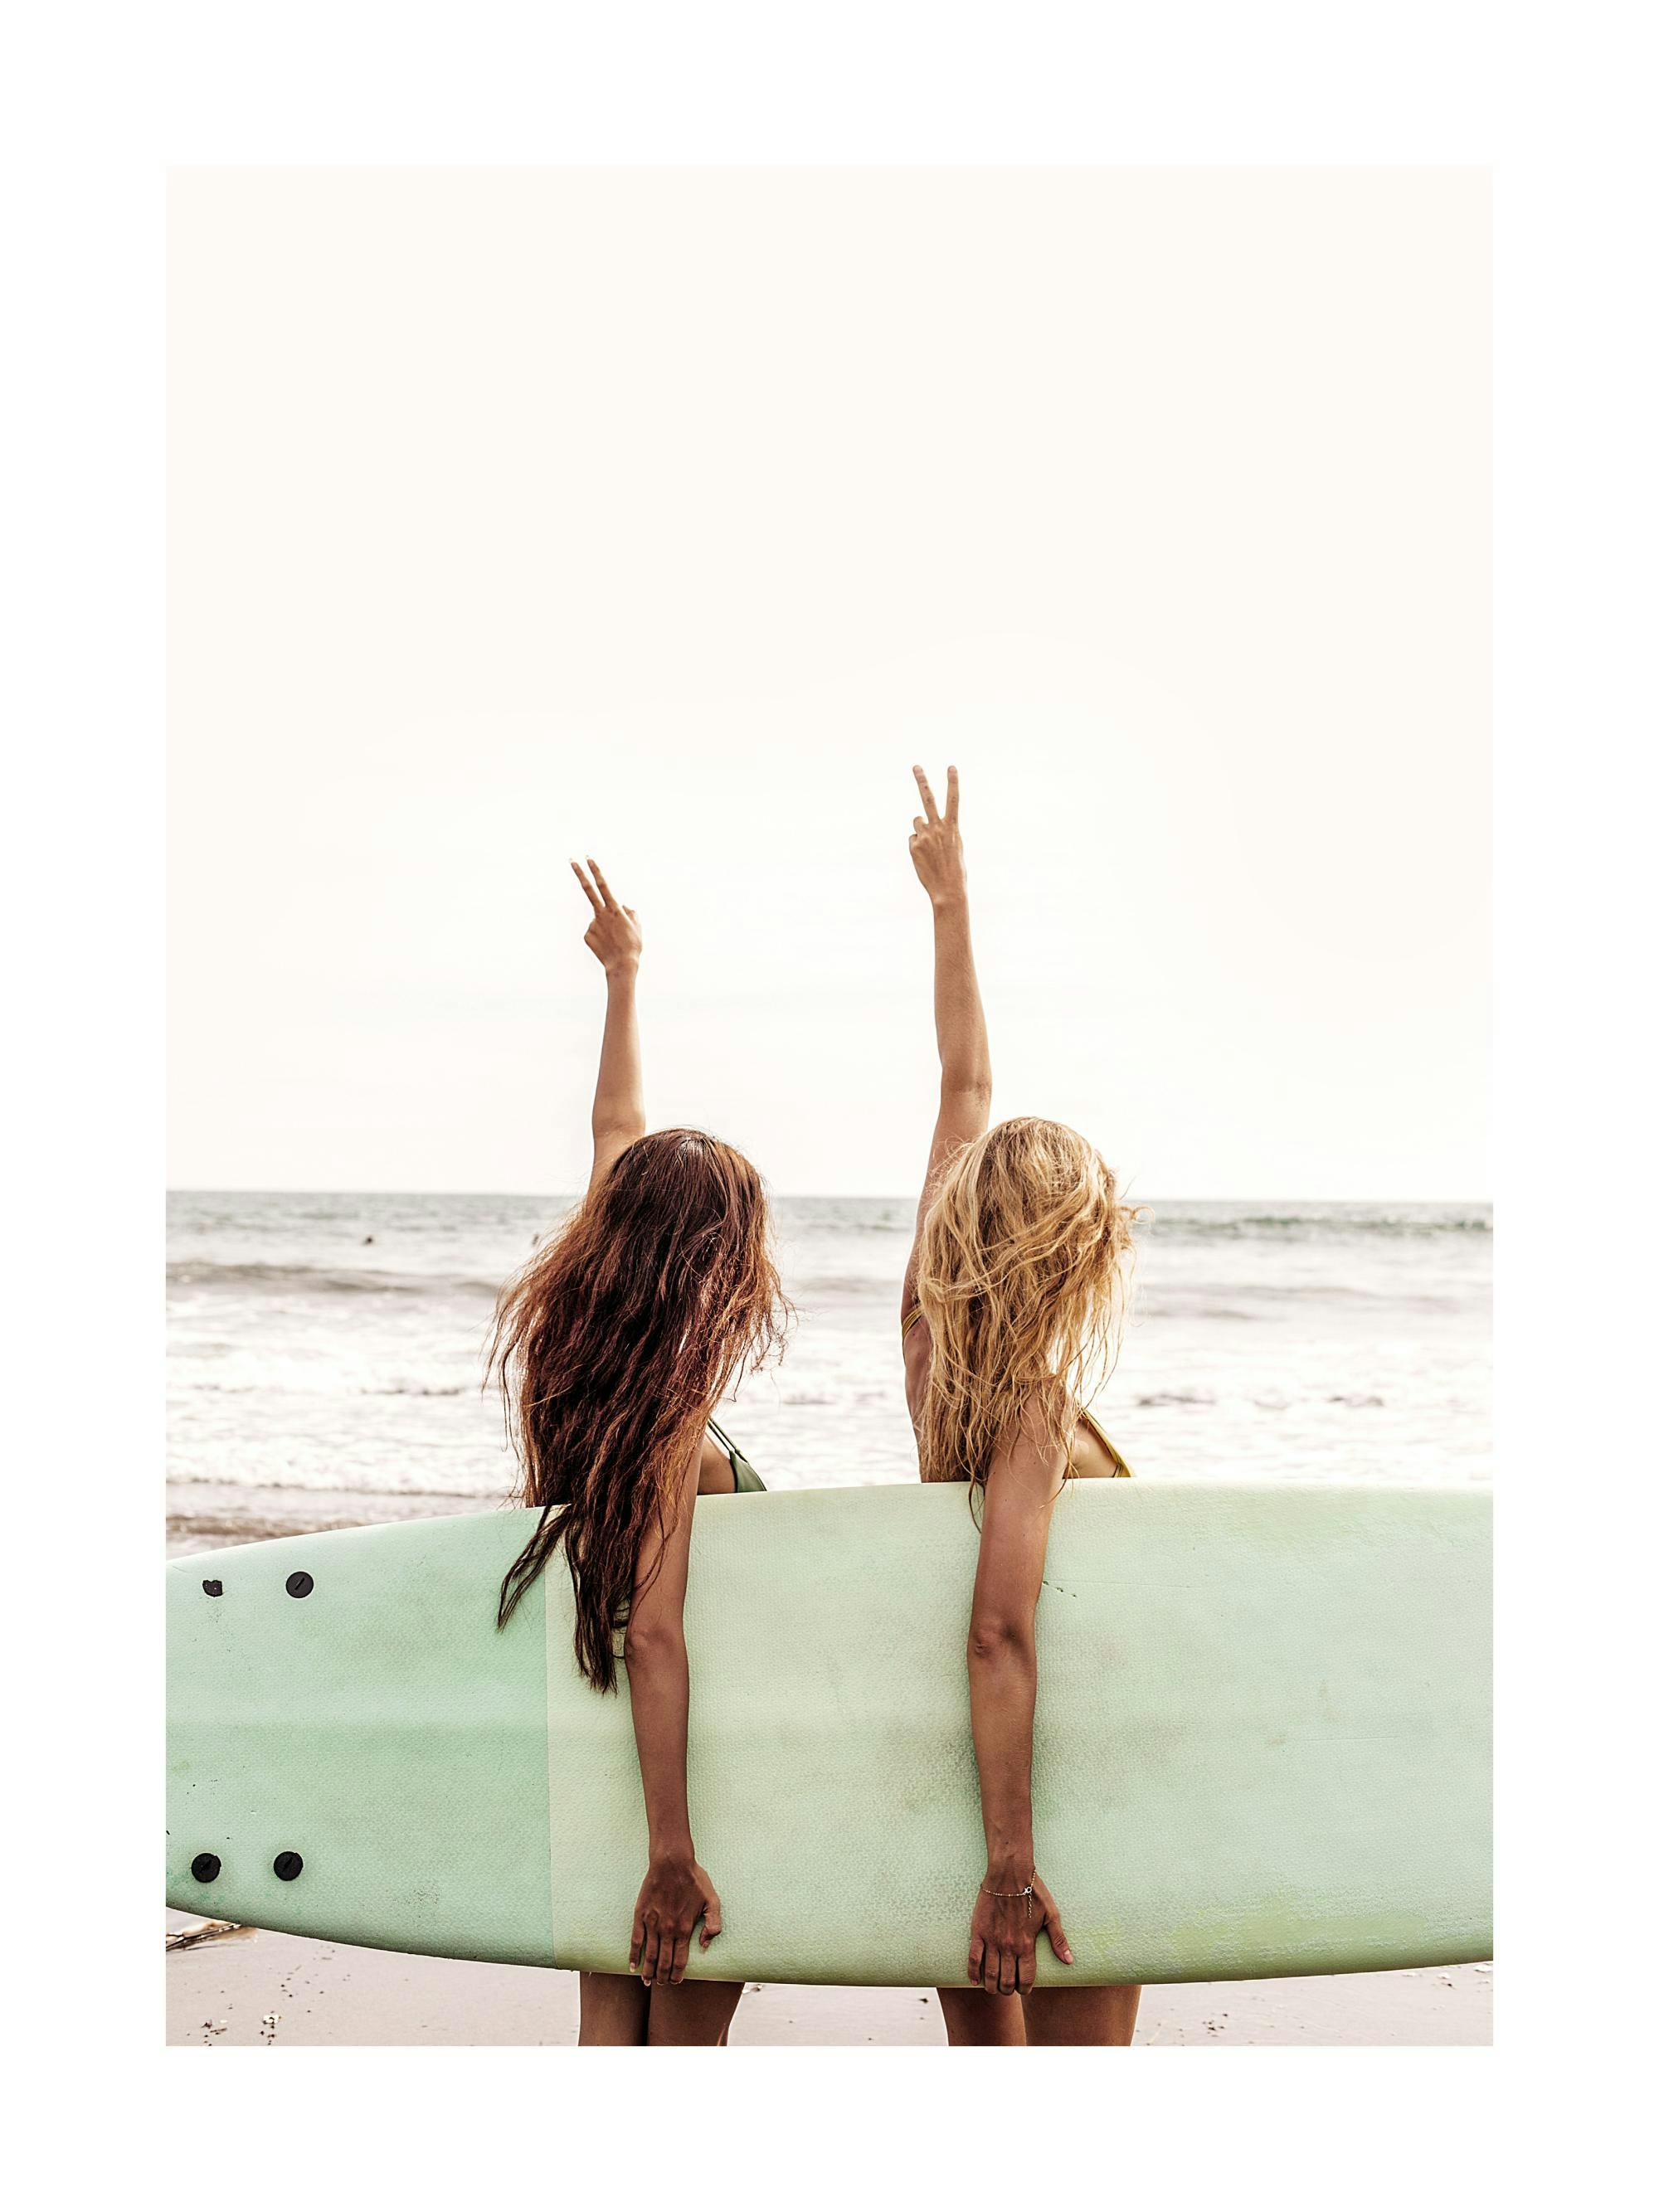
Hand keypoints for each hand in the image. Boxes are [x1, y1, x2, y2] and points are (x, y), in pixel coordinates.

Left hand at [572, 856, 641, 974]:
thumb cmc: (632, 945)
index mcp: (615, 909)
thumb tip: (623, 906)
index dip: (596, 871)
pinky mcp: (587, 936)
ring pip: (598, 920)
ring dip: (606, 928)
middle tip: (572, 860)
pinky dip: (601, 937)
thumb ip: (630, 912)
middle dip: (580, 874)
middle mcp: (601, 914)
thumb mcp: (637, 926)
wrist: (622, 966)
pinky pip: (594, 932)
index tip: (588, 859)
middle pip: (588, 890)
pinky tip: (607, 945)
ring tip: (615, 941)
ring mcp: (592, 925)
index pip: (603, 885)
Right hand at [629, 1854, 722, 1986]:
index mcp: (685, 1929)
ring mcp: (653, 1924)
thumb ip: (714, 1925)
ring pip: (650, 1955)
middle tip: (662, 1985)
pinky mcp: (641, 1916)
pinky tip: (632, 1966)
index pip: (680, 1960)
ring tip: (648, 1982)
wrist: (672, 1862)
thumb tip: (705, 1946)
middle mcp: (668, 1930)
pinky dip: (633, 1956)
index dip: (677, 1974)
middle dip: (663, 1977)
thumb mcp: (712, 1900)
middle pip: (664, 1962)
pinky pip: (636, 1941)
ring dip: (648, 1971)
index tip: (676, 1982)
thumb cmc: (694, 1879)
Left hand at [908, 764, 966, 907]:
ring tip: (929, 846)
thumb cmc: (955, 869)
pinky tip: (924, 858)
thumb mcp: (955, 846)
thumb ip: (943, 831)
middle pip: (928, 799)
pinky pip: (913, 839)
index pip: (953, 800)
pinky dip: (917, 846)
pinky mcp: (913, 846)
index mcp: (952, 828)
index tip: (951, 767)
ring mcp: (924, 836)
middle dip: (922, 781)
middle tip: (916, 766)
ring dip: (921, 829)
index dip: (953, 782)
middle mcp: (937, 828)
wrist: (948, 889)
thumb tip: (924, 824)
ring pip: (917, 822)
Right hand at [967, 1872, 1072, 1995]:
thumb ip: (1059, 1939)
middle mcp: (1009, 1946)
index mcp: (1026, 1944)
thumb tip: (1069, 1961)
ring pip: (990, 1973)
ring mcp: (992, 1940)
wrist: (1010, 1873)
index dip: (1025, 1989)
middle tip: (1009, 1989)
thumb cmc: (1033, 1891)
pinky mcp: (979, 1931)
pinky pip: (973, 1957)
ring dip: (992, 1987)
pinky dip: (973, 1972)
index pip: (1026, 1978)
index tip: (1024, 1989)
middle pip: (1006, 1980)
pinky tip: (975, 1981)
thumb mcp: (1051, 1914)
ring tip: (994, 1989)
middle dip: (1008, 1990)